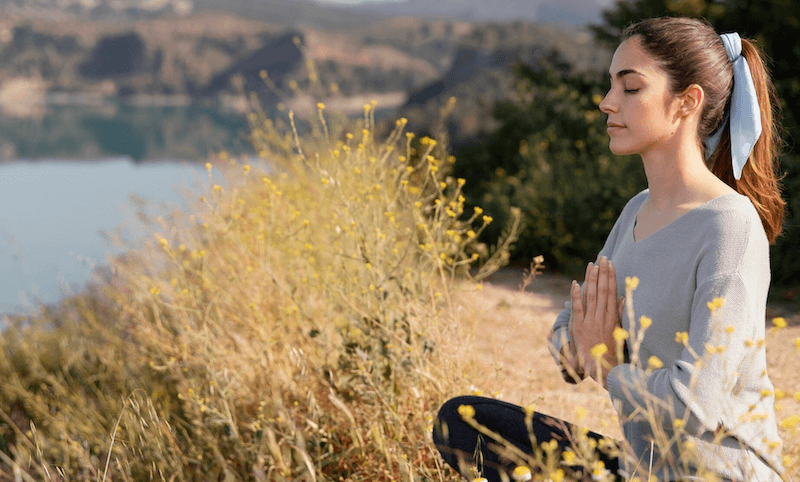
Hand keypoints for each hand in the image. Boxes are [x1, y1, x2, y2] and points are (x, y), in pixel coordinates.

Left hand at [569, 256, 623, 386]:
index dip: (610, 276)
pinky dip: (576, 295)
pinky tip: (575, 283)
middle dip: (602, 273)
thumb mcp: (620, 330)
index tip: (610, 264)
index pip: (612, 291)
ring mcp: (590, 321)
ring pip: (591, 295)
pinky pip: (578, 308)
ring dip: (591, 279)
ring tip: (591, 265)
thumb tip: (622, 297)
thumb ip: (619, 313)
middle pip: (602, 290)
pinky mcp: (579, 326)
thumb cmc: (612, 350)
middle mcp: (602, 316)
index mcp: (612, 316)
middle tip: (602, 258)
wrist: (602, 367)